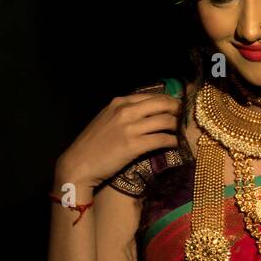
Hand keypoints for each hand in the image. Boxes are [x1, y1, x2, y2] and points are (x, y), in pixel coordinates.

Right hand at [54, 89, 183, 190]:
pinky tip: (174, 144)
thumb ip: (123, 112)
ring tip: (177, 131)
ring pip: (165, 121)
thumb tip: (144, 113)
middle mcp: (126, 111)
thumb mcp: (105, 119)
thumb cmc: (91, 145)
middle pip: (162, 104)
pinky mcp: (135, 146)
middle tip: (182, 117)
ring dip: (175, 126)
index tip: (174, 106)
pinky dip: (171, 141)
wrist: (79, 164)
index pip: (150, 96)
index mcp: (119, 102)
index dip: (167, 100)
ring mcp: (130, 128)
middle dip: (176, 109)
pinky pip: (162, 139)